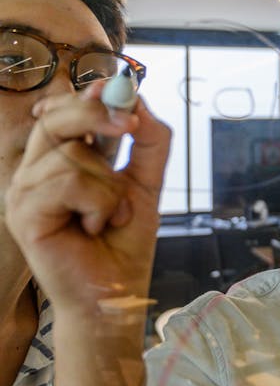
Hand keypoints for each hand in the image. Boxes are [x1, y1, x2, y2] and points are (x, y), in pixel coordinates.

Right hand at [5, 80, 170, 318]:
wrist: (117, 294)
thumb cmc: (125, 245)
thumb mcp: (145, 185)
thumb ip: (148, 144)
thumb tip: (139, 98)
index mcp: (60, 162)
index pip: (62, 112)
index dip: (89, 97)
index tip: (119, 91)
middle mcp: (36, 172)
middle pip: (55, 119)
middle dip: (96, 115)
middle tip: (129, 126)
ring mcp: (24, 193)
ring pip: (71, 155)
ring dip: (109, 187)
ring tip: (111, 217)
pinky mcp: (24, 215)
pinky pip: (68, 183)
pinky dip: (98, 204)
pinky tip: (95, 228)